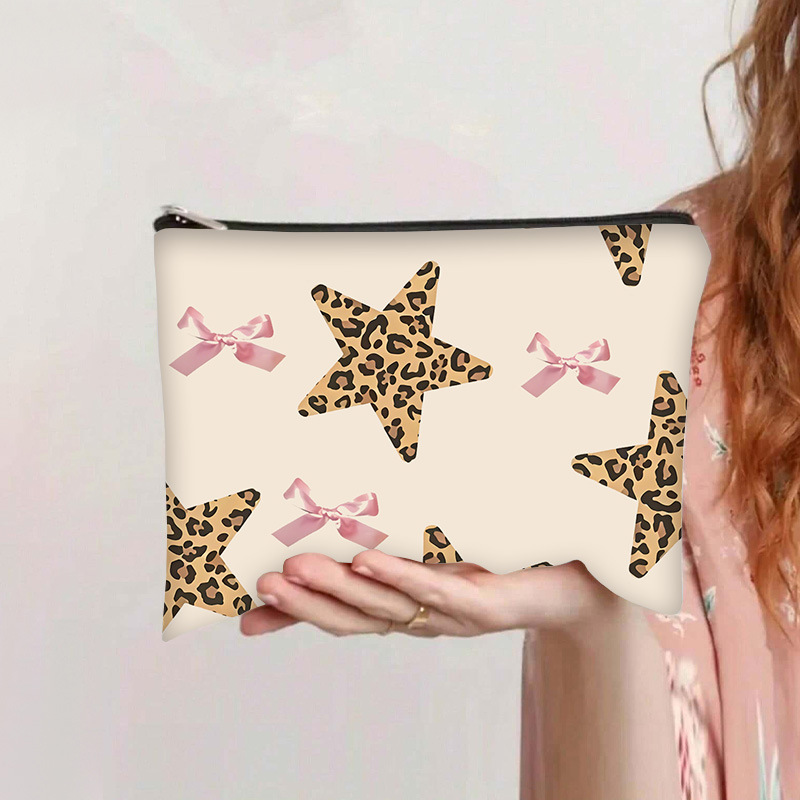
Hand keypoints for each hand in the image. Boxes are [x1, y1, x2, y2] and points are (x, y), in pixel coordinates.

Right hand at [239, 550, 625, 638]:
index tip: (244, 611)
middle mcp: (422, 618)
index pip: (340, 615)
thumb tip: (351, 530)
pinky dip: (400, 576)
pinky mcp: (486, 600)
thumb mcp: (441, 554)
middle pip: (355, 616)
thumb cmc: (505, 564)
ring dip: (340, 589)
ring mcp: (452, 612)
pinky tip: (369, 560)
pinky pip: (437, 587)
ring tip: (297, 569)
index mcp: (407, 606)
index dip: (294, 615)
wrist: (581, 585)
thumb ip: (392, 547)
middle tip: (261, 581)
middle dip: (306, 602)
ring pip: (387, 605)